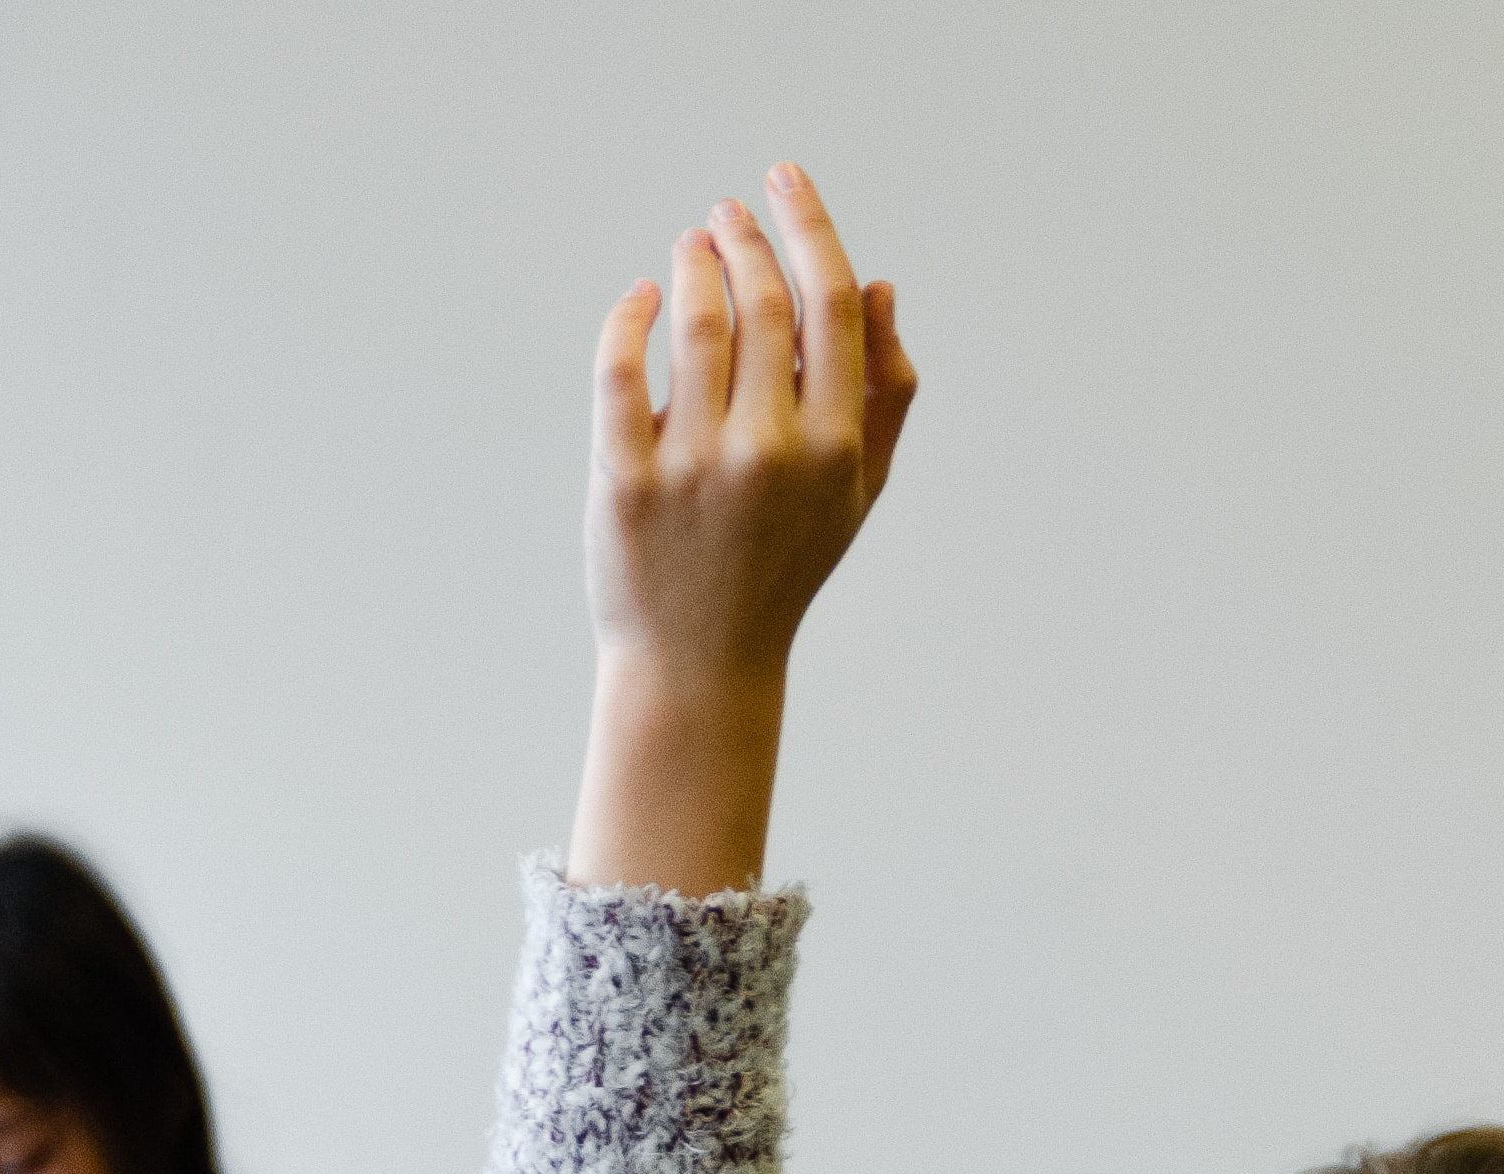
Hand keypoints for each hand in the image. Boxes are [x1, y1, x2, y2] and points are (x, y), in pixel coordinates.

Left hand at [570, 163, 917, 896]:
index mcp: (834, 447)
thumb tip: (879, 286)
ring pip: (693, 325)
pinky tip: (639, 298)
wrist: (700, 663)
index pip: (830, 305)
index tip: (782, 181)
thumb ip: (884, 391)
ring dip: (691, 267)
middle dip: (743, 241)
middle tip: (726, 216)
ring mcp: (694, 467)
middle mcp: (769, 451)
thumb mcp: (855, 490)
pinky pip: (619, 371)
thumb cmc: (784, 566)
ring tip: (691, 249)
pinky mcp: (626, 483)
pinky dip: (628, 317)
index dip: (807, 227)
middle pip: (761, 304)